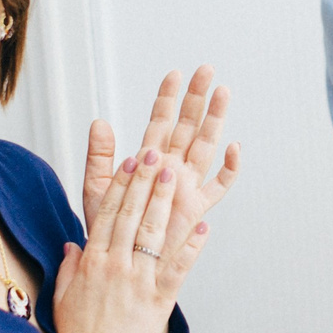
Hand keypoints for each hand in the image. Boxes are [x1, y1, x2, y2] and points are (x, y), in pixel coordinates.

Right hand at [54, 147, 206, 332]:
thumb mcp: (63, 295)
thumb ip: (69, 266)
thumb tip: (74, 244)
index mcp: (92, 261)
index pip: (107, 214)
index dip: (121, 185)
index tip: (131, 161)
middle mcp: (115, 265)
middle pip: (131, 215)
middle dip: (145, 181)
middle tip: (157, 153)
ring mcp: (139, 281)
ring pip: (153, 234)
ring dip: (165, 202)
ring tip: (175, 175)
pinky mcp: (160, 300)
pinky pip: (179, 268)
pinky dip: (192, 247)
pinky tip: (204, 227)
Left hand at [82, 68, 240, 239]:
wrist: (119, 261)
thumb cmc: (108, 229)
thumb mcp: (98, 188)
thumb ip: (100, 156)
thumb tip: (99, 121)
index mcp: (149, 161)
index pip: (160, 121)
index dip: (167, 98)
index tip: (174, 73)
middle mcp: (172, 168)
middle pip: (188, 126)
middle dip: (197, 98)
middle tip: (206, 70)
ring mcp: (187, 186)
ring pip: (206, 146)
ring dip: (215, 120)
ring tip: (223, 92)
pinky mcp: (196, 207)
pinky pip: (219, 185)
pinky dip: (229, 168)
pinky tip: (234, 147)